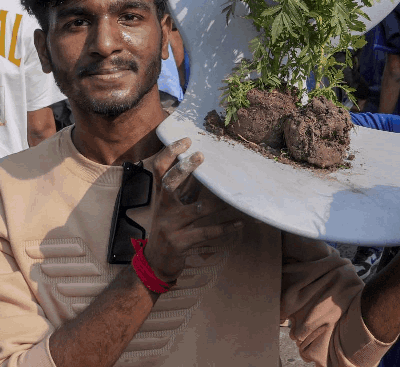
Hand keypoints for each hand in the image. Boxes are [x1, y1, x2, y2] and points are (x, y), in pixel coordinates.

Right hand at [143, 138, 242, 282]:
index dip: (169, 154)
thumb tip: (203, 165)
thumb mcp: (171, 206)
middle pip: (168, 184)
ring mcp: (170, 227)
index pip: (159, 170)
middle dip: (184, 170)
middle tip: (200, 156)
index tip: (186, 141)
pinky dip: (225, 228)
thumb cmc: (169, 227)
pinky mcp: (180, 243)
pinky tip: (240, 223)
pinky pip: (207, 233)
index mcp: (161, 197)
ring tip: (233, 195)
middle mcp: (164, 209)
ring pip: (196, 210)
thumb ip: (184, 188)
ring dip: (217, 203)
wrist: (156, 263)